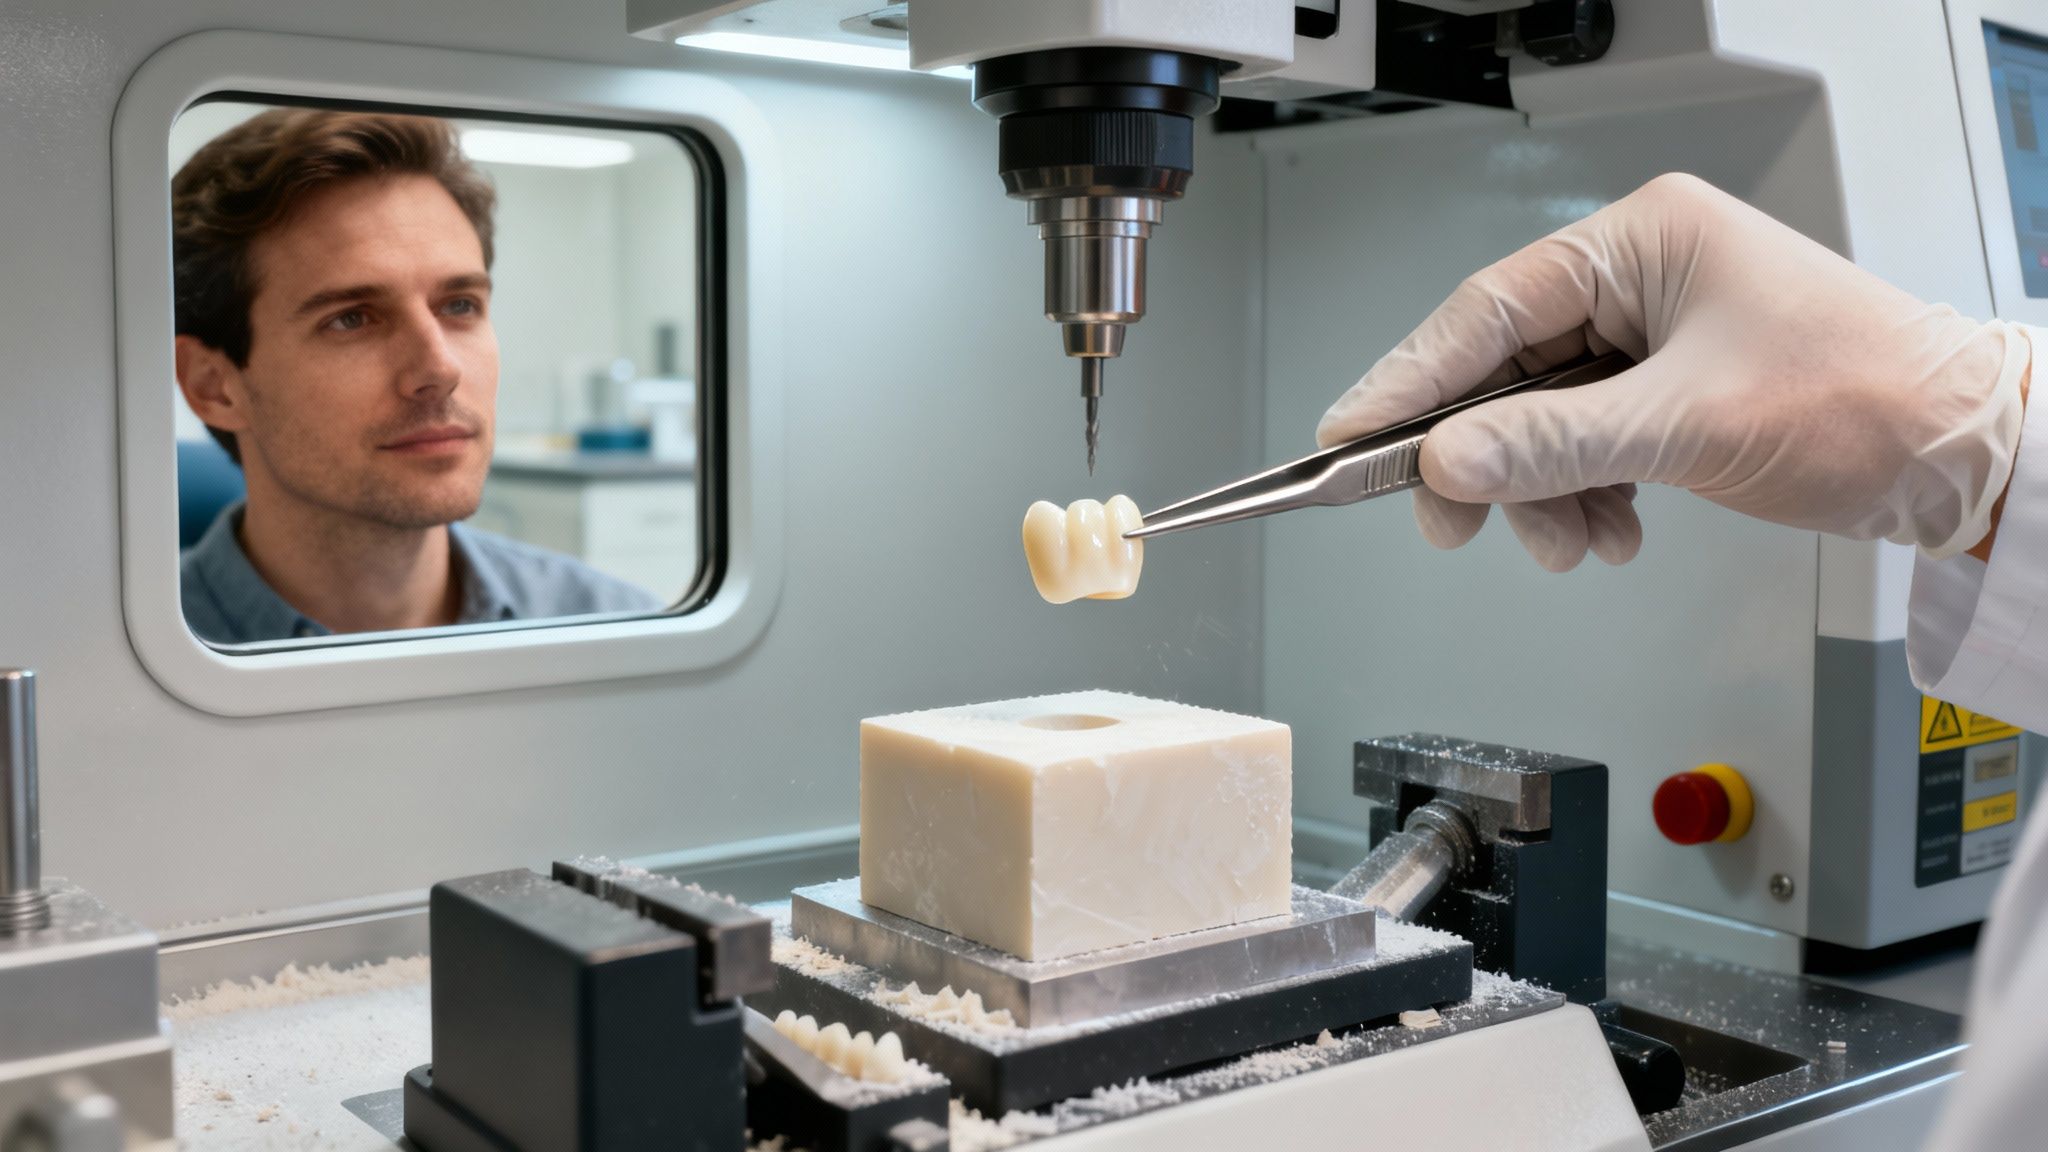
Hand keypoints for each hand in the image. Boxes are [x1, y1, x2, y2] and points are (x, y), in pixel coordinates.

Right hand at [1316, 173, 2031, 571]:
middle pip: (1505, 371)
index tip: (1348, 437)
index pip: (1488, 310)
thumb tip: (1448, 460)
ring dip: (1543, 493)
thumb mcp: (1688, 423)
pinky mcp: (1669, 387)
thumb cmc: (1863, 399)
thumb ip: (1554, 442)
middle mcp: (1640, 278)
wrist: (1964, 456)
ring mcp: (1654, 334)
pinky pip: (1585, 443)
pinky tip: (1612, 528)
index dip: (1411, 380)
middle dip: (1485, 459)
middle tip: (1450, 521)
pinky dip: (1584, 495)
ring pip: (1541, 419)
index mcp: (1642, 242)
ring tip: (1577, 541)